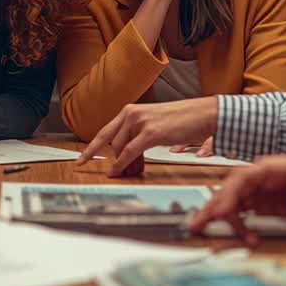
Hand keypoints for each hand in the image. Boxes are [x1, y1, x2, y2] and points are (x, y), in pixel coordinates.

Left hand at [76, 97, 218, 176]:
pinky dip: (121, 164)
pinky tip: (118, 172)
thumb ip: (138, 136)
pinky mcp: (150, 132)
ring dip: (122, 165)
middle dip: (114, 161)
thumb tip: (128, 156)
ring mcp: (140, 122)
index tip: (81, 160)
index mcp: (131, 111)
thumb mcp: (155, 125)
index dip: (91, 148)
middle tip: (119, 174)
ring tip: (131, 173)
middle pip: (112, 143)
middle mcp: (132, 113)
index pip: (105, 132)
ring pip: (119, 149)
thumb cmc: (183, 121)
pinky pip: (129, 152)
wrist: (204, 114)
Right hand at [189, 152, 285, 244]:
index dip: (227, 196)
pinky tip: (247, 237)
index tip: (218, 213)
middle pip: (229, 191)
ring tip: (209, 233)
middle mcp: (261, 178)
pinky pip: (245, 212)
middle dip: (212, 208)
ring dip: (220, 217)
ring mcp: (262, 191)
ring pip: (233, 202)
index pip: (241, 179)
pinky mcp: (267, 203)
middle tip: (196, 226)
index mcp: (271, 167)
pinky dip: (239, 224)